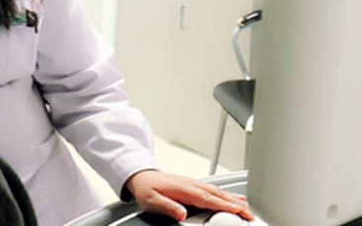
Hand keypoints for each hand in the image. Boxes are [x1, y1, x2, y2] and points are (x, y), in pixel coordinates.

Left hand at [124, 170, 253, 221]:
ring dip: (234, 199)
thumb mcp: (153, 201)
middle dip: (237, 205)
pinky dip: (226, 195)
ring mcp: (194, 184)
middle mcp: (192, 185)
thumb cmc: (146, 188)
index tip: (240, 212)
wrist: (140, 176)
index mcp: (185, 189)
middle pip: (219, 195)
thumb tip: (181, 214)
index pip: (210, 199)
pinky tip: (233, 198)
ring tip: (247, 208)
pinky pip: (214, 190)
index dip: (226, 206)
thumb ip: (168, 207)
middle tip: (251, 215)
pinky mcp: (193, 185)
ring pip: (218, 192)